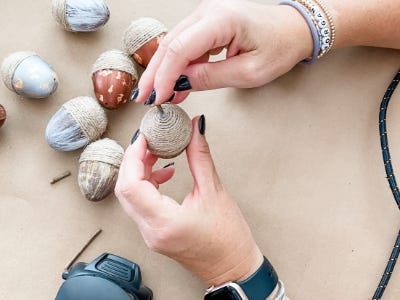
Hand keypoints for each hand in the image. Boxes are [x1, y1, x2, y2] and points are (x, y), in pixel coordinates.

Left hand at [115, 116, 263, 284]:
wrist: (232, 268)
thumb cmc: (228, 239)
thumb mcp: (214, 191)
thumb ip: (200, 156)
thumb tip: (196, 130)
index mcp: (164, 222)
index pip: (132, 184)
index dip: (133, 156)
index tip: (144, 138)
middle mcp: (151, 231)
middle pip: (125, 189)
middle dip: (133, 160)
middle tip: (148, 141)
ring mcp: (150, 234)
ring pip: (130, 197)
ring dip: (138, 172)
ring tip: (157, 154)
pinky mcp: (154, 233)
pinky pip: (140, 205)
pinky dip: (147, 185)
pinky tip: (164, 174)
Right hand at [134, 0, 312, 103]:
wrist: (293, 30)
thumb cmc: (279, 46)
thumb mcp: (248, 72)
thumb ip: (211, 77)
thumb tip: (182, 83)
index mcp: (221, 20)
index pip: (180, 49)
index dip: (165, 76)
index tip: (157, 98)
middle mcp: (208, 12)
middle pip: (170, 44)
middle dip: (155, 74)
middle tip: (145, 98)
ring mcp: (206, 16)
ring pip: (173, 44)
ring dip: (164, 71)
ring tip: (160, 96)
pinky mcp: (207, 24)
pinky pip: (185, 45)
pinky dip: (178, 66)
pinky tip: (176, 84)